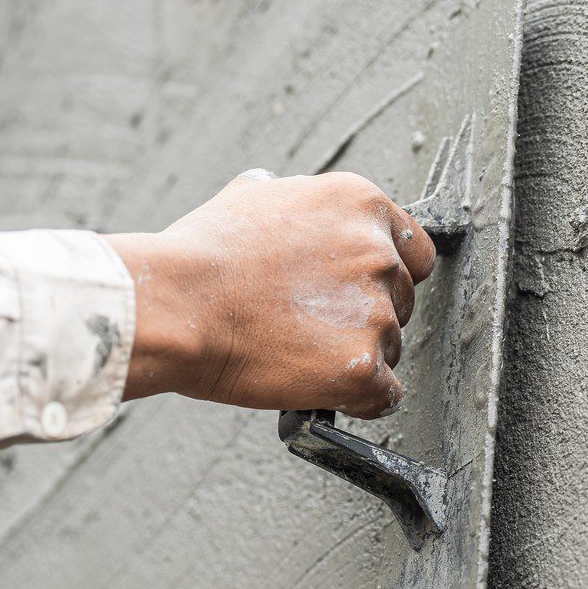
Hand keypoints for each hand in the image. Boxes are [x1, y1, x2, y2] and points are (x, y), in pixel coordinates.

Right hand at [105, 170, 436, 418]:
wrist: (173, 305)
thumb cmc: (200, 256)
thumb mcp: (248, 197)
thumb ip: (288, 196)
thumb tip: (278, 190)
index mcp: (361, 204)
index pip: (414, 250)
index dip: (387, 274)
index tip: (358, 290)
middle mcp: (378, 254)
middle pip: (402, 300)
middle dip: (366, 314)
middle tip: (313, 322)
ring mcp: (374, 312)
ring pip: (391, 346)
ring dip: (356, 353)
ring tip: (298, 350)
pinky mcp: (362, 367)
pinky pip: (385, 394)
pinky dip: (360, 398)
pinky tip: (323, 389)